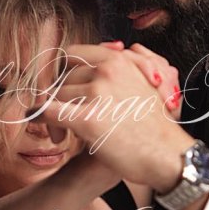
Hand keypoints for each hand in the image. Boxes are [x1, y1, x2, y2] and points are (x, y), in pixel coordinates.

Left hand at [44, 42, 192, 192]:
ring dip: (54, 114)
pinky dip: (40, 117)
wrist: (168, 156)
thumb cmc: (156, 128)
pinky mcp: (87, 119)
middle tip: (60, 120)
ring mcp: (97, 94)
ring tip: (62, 135)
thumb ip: (122, 70)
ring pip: (57, 95)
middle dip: (60, 97)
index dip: (65, 72)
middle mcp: (107, 72)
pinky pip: (49, 112)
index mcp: (119, 61)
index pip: (74, 54)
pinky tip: (41, 125)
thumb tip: (108, 53)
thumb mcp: (143, 85)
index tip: (64, 88)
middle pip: (65, 77)